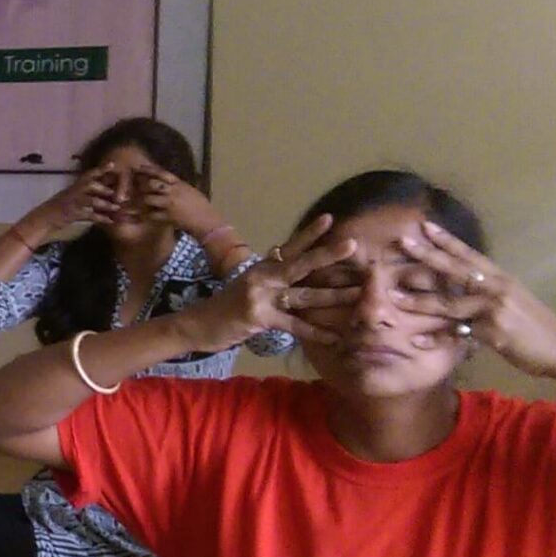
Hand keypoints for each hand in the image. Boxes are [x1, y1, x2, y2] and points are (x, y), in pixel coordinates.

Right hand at [23, 164, 127, 237]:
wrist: (44, 218)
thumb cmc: (60, 207)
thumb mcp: (72, 196)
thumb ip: (86, 192)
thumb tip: (105, 188)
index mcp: (75, 186)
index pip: (89, 174)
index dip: (101, 169)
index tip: (113, 164)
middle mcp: (74, 192)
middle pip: (91, 185)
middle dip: (105, 188)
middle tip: (120, 193)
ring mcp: (73, 203)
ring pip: (91, 201)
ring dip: (105, 204)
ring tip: (117, 208)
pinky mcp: (73, 214)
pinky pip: (89, 216)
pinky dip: (100, 218)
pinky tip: (110, 221)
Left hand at [130, 165, 223, 236]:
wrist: (207, 221)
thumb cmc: (202, 206)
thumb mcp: (191, 191)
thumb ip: (180, 186)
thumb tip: (172, 182)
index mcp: (179, 184)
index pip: (162, 173)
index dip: (149, 169)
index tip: (139, 167)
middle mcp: (173, 192)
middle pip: (152, 184)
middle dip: (141, 184)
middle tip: (132, 185)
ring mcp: (169, 204)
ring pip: (148, 198)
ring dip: (140, 200)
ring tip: (132, 201)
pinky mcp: (167, 216)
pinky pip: (150, 215)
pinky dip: (143, 215)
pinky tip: (137, 216)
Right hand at [176, 215, 358, 351]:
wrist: (198, 324)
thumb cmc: (226, 307)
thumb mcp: (247, 285)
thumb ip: (270, 275)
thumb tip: (288, 262)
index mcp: (263, 268)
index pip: (290, 247)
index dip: (309, 233)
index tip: (330, 218)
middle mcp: (263, 277)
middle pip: (300, 264)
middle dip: (328, 255)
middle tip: (353, 244)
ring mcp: (261, 296)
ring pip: (303, 295)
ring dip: (333, 295)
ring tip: (357, 293)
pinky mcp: (259, 316)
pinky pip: (294, 325)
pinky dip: (315, 333)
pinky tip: (334, 337)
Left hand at [395, 221, 555, 375]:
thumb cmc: (535, 326)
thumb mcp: (513, 300)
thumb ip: (488, 291)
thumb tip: (465, 283)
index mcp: (501, 278)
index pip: (470, 254)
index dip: (447, 240)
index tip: (425, 226)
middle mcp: (497, 288)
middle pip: (457, 270)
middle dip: (428, 256)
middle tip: (403, 242)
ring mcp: (495, 309)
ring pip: (450, 303)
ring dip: (419, 301)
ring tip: (393, 297)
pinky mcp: (493, 332)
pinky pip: (457, 334)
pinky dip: (436, 338)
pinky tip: (416, 340)